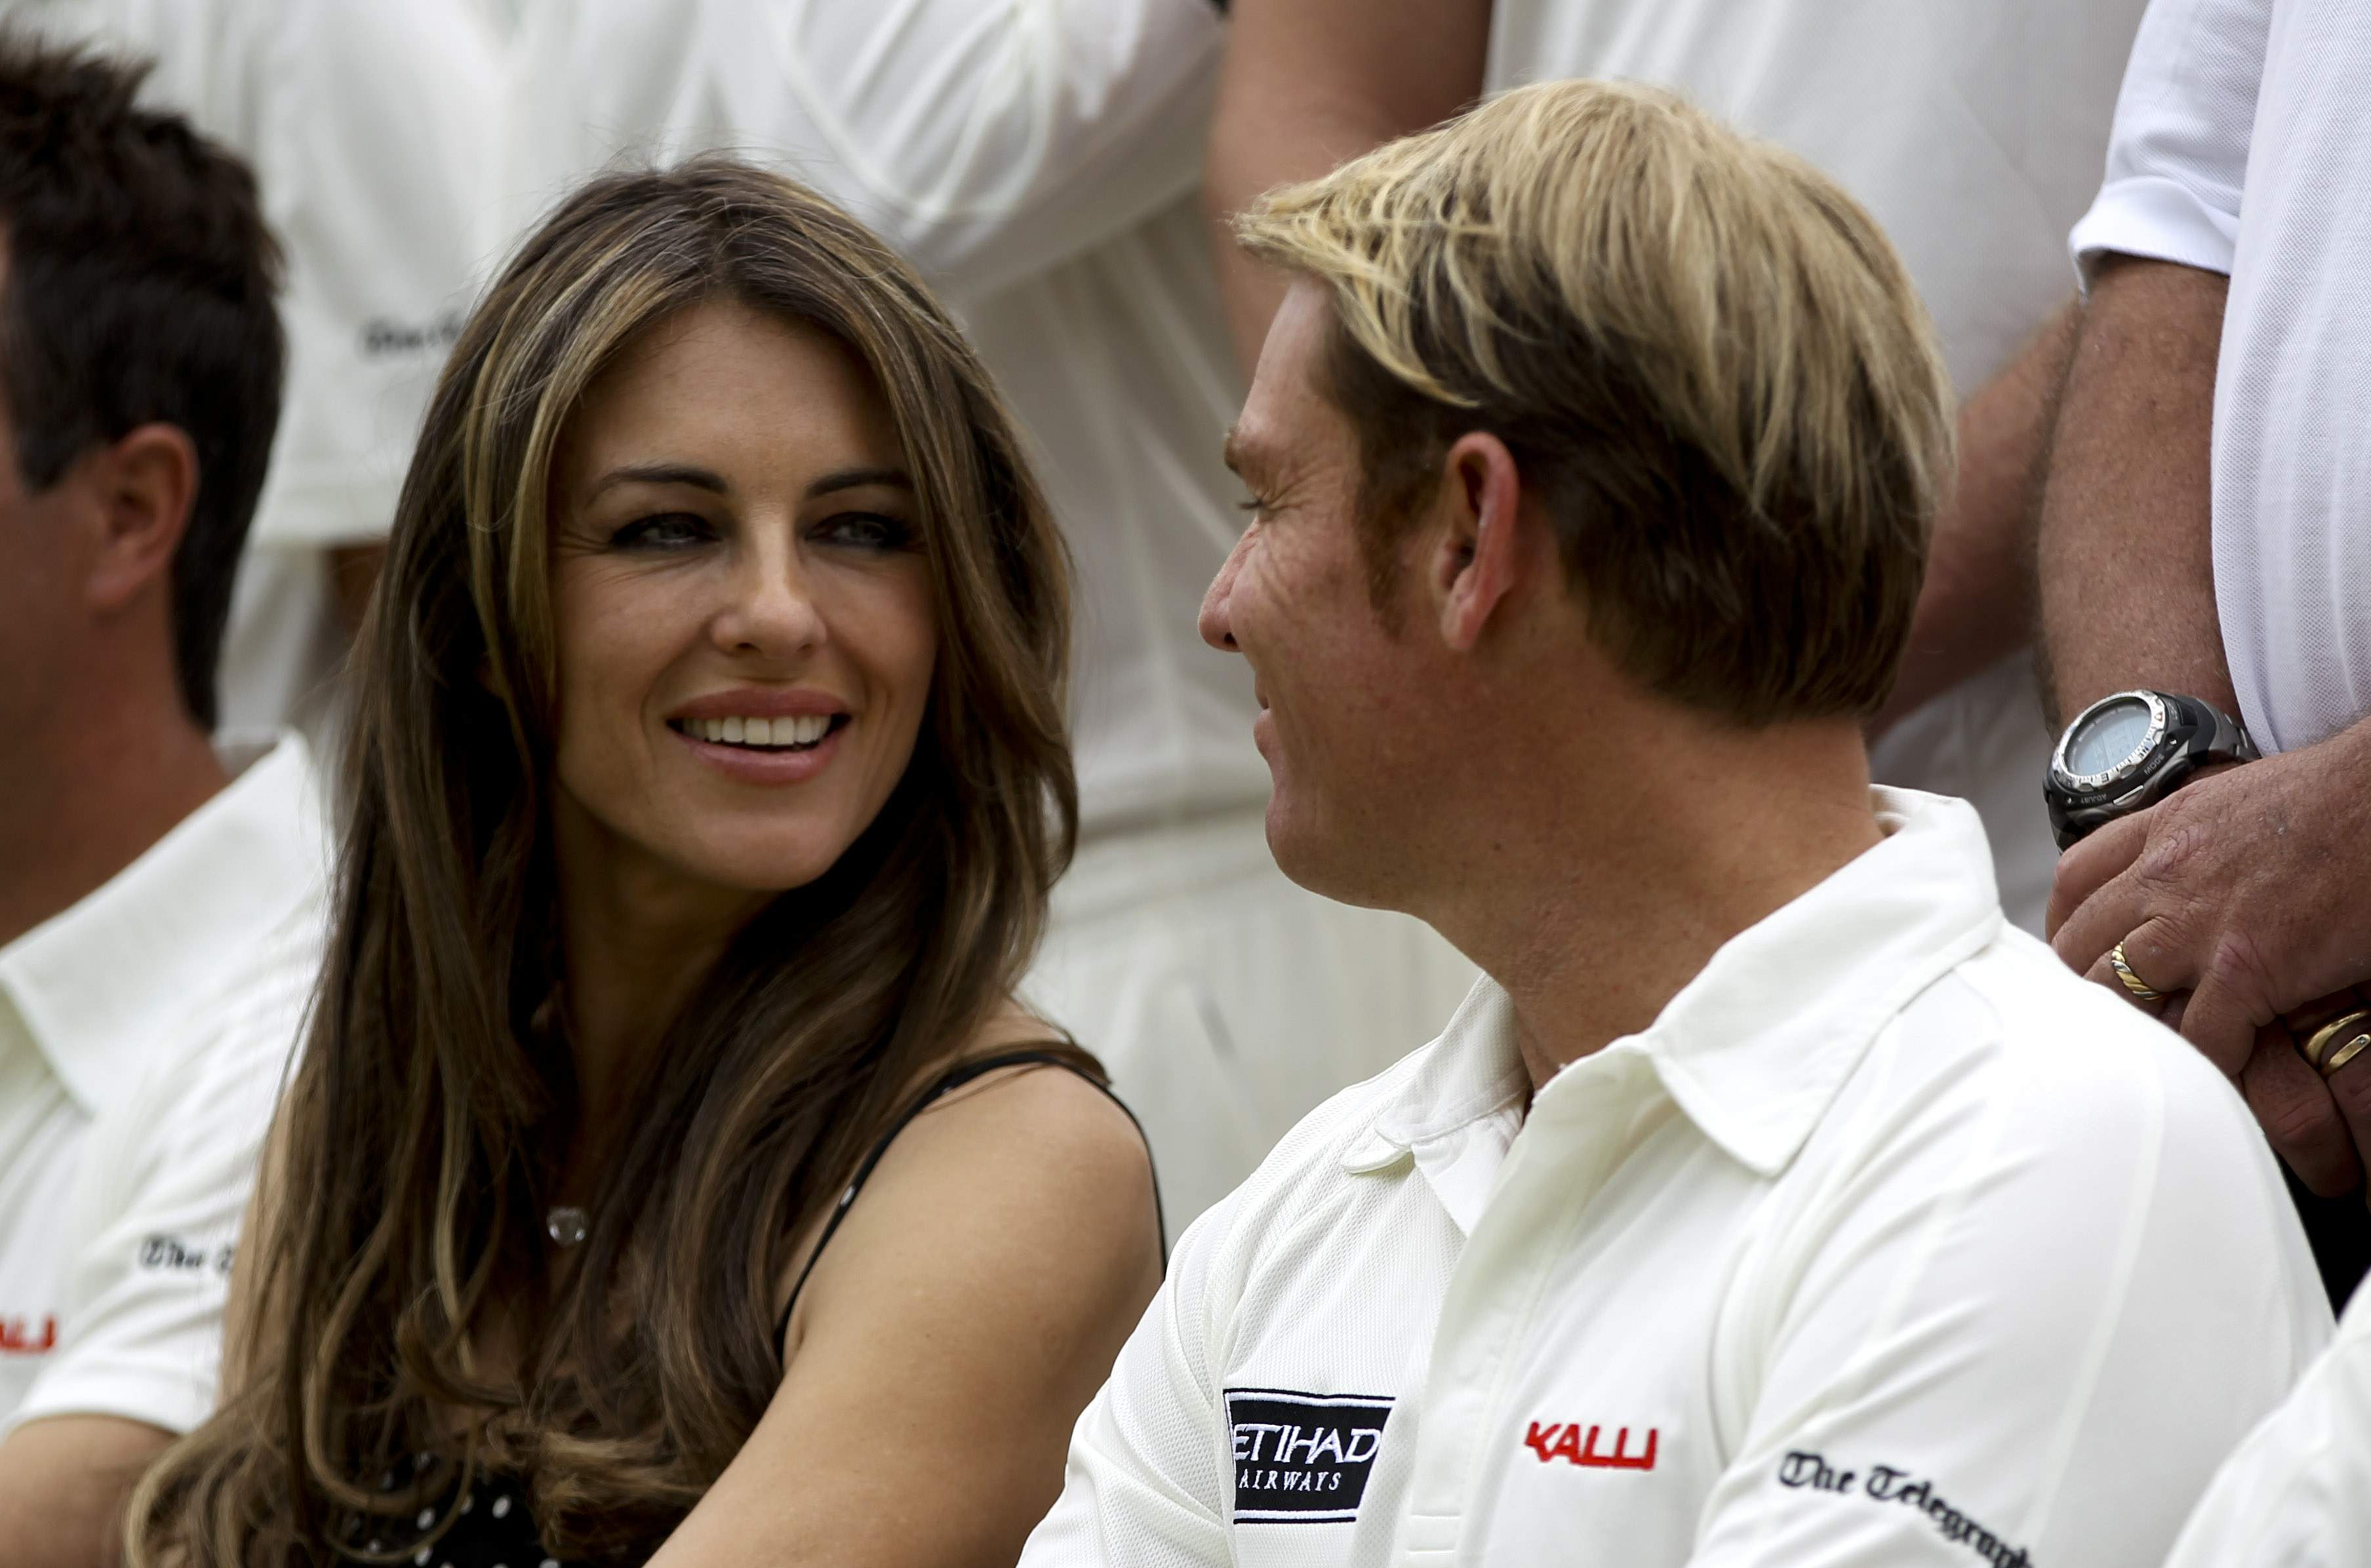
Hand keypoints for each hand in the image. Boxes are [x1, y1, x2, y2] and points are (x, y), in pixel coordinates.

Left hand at [2048, 726, 2370, 1196]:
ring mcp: (2197, 923)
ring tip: (2150, 1053)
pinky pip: (2198, 1037)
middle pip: (2079, 944)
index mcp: (2164, 828)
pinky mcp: (2246, 967)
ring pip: (2116, 995)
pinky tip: (2220, 1067)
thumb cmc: (2337, 798)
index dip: (2066, 924)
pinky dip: (2204, 1061)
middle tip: (2108, 1018)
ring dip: (2131, 1029)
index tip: (2075, 955)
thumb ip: (2197, 836)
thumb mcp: (2238, 801)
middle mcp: (2164, 874)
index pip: (2074, 880)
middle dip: (2084, 985)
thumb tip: (2188, 861)